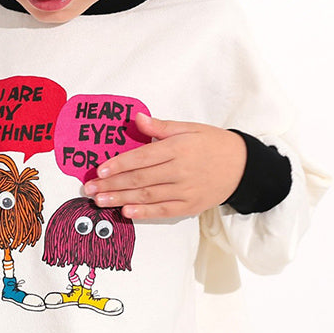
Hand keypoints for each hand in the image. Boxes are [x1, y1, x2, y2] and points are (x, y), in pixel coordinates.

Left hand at [82, 114, 246, 219]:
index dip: (118, 164)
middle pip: (139, 179)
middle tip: (90, 189)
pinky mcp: (190, 206)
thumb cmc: (213, 143)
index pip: (141, 157)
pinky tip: (126, 213)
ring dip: (120, 200)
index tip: (99, 170)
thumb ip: (160, 127)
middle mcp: (180, 171)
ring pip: (147, 196)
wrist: (243, 166)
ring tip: (100, 201)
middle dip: (111, 185)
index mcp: (178, 148)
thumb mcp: (189, 128)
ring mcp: (185, 191)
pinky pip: (163, 211)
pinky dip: (144, 213)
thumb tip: (136, 119)